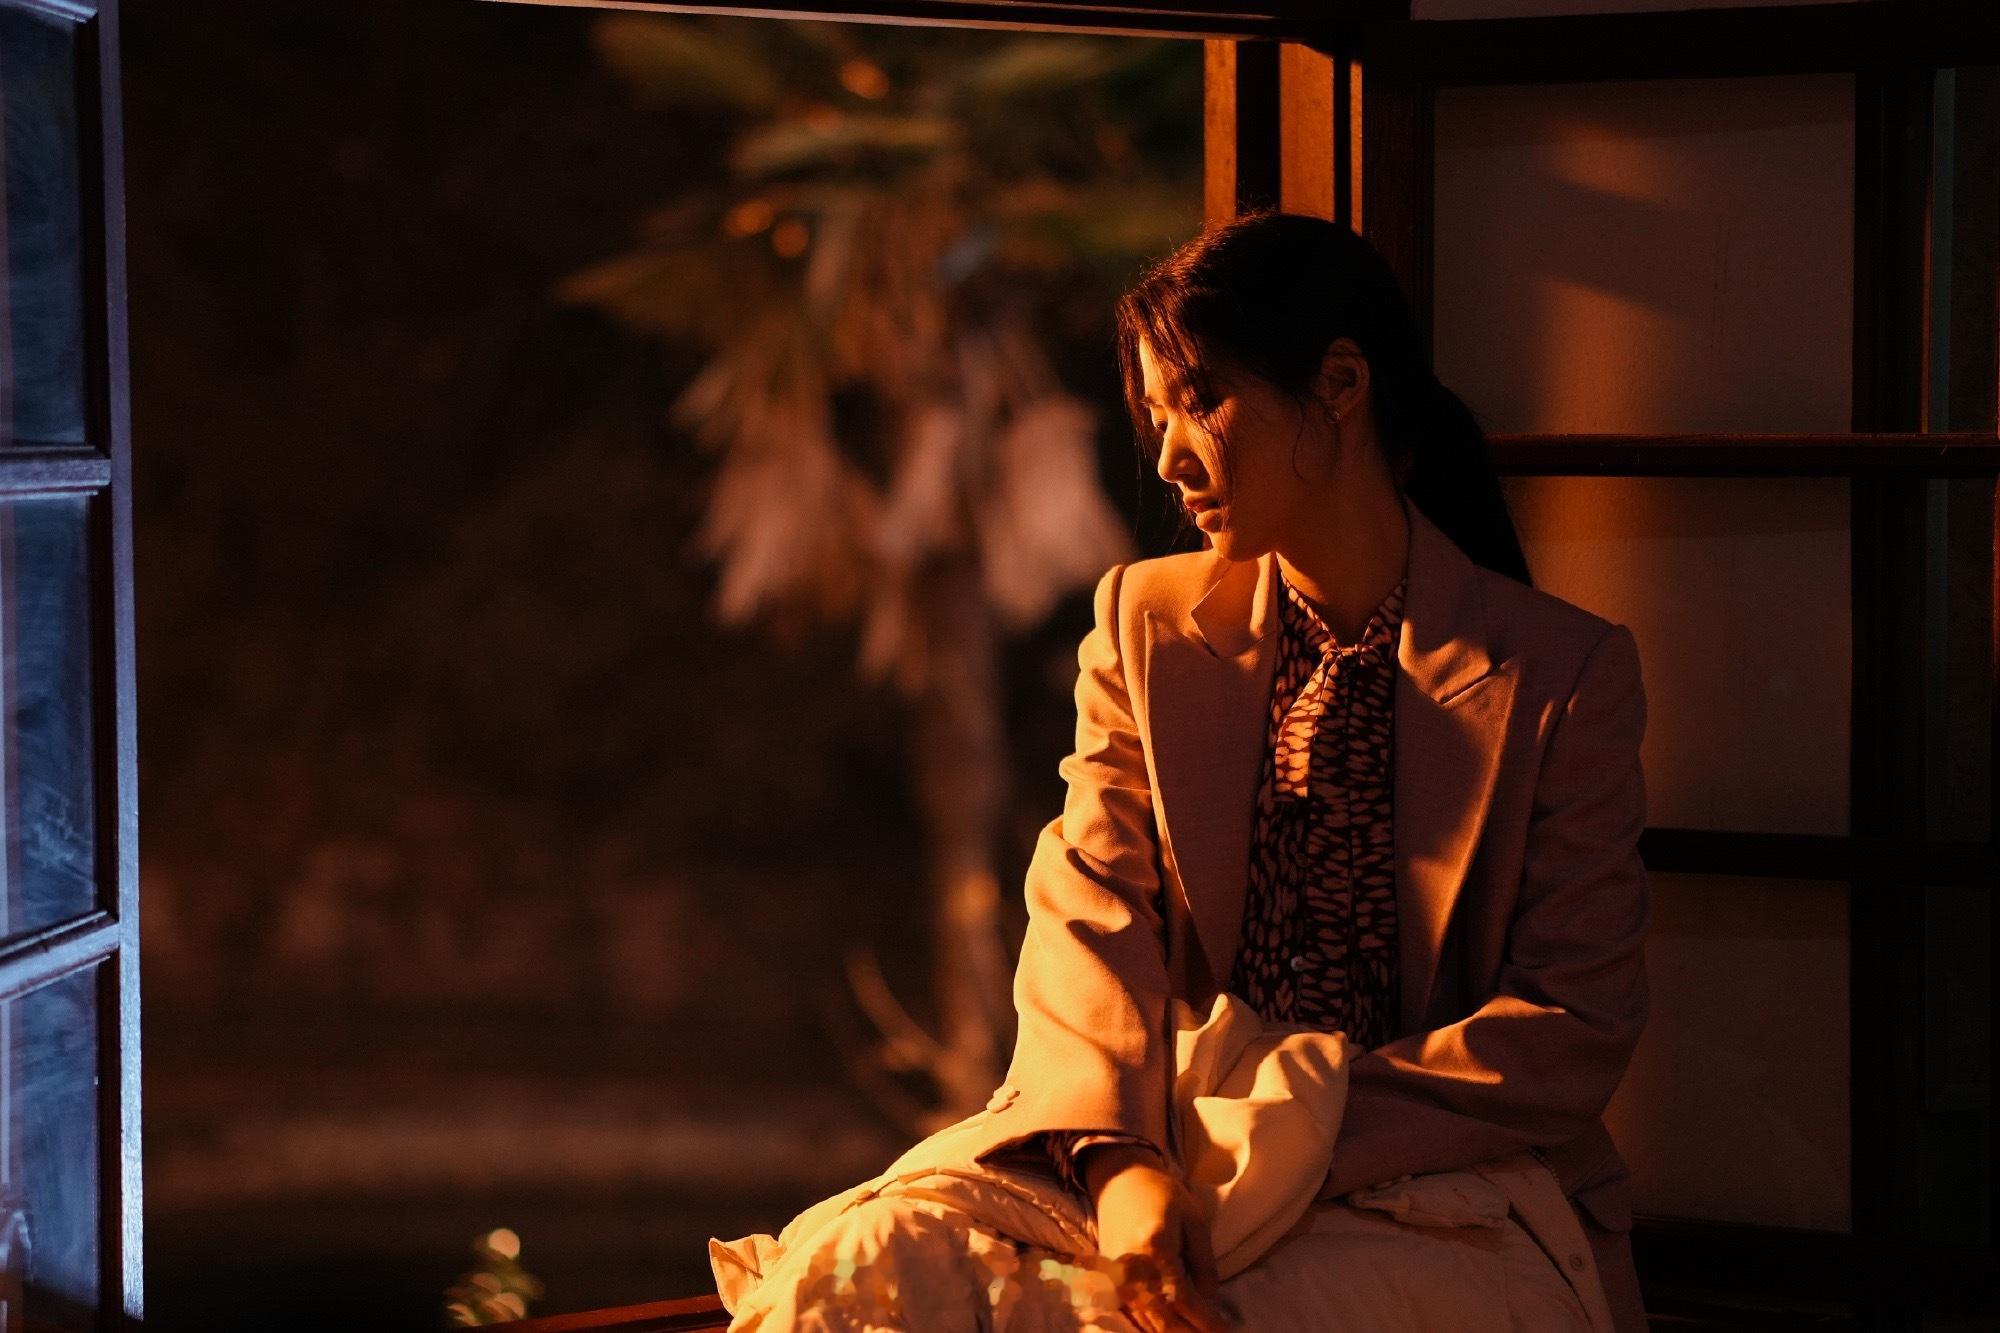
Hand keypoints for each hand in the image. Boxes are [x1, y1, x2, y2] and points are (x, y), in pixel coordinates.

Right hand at [1080, 1146, 1238, 1332]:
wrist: (1120, 1180)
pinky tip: (1172, 1329)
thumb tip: (1211, 1303)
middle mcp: (1131, 1270)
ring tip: (1197, 1332)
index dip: (1207, 1322)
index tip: (1226, 1332)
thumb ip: (1204, 1264)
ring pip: (1147, 1324)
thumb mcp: (1195, 1221)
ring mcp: (1116, 1279)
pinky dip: (1153, 1328)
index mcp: (1155, 1249)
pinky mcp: (1109, 1283)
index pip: (1184, 1300)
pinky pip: (1133, 1316)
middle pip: (1164, 1321)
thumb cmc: (1162, 1194)